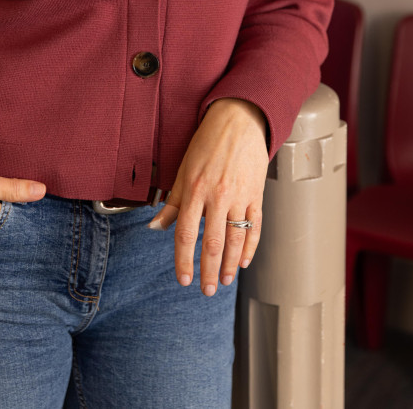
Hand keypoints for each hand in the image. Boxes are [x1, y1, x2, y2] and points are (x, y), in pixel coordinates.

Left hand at [149, 98, 267, 294]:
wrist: (239, 120)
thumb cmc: (207, 142)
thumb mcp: (183, 169)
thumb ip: (172, 201)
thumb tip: (156, 227)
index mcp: (195, 189)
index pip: (186, 234)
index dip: (184, 260)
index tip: (184, 279)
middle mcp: (217, 196)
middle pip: (212, 244)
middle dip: (209, 271)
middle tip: (207, 291)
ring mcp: (239, 197)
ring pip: (235, 240)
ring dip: (230, 265)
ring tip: (225, 281)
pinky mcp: (256, 195)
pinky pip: (255, 227)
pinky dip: (250, 248)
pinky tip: (244, 262)